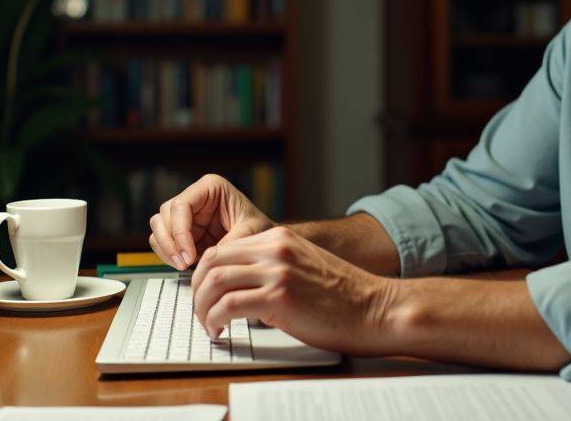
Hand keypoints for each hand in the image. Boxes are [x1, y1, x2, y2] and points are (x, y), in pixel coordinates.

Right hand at [148, 174, 274, 269]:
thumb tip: (210, 255)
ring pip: (158, 227)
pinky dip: (168, 254)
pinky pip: (162, 241)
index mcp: (210, 188)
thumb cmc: (259, 228)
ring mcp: (186, 215)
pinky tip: (184, 264)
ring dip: (166, 248)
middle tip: (184, 263)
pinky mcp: (182, 231)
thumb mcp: (252, 231)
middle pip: (164, 215)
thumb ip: (232, 241)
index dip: (179, 231)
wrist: (261, 241)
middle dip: (170, 242)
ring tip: (184, 265)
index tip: (189, 255)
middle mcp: (194, 197)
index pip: (181, 205)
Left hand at [190, 226, 397, 354]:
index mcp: (279, 238)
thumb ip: (272, 267)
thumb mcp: (303, 266)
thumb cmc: (343, 296)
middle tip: (200, 312)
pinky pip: (228, 306)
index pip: (223, 249)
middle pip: (212, 262)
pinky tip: (221, 331)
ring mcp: (277, 271)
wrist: (373, 308)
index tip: (203, 295)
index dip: (204, 274)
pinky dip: (215, 320)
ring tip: (209, 326)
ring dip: (202, 308)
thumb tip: (239, 288)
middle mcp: (275, 249)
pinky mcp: (278, 297)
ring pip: (214, 283)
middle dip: (197, 290)